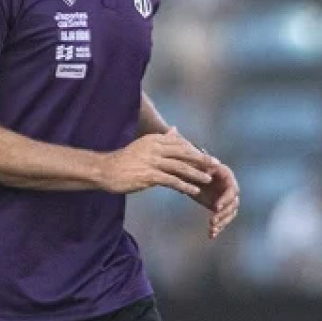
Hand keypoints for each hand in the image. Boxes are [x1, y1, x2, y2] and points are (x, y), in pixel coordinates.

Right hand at [98, 131, 215, 196]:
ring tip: (208, 180)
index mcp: (154, 140)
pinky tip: (194, 191)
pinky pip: (172, 180)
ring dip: (196, 174)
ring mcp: (152, 162)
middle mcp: (154, 148)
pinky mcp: (149, 175)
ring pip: (180, 167)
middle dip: (201, 160)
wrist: (105, 170)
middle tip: (216, 165)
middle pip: (184, 153)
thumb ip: (162, 139)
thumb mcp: (144, 145)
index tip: (208, 157)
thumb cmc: (124, 160)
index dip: (195, 151)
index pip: (180, 145)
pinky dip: (185, 185)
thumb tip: (176, 129)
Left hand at [197, 157, 239, 239]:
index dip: (225, 199)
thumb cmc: (190, 164)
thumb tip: (202, 157)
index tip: (215, 207)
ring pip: (230, 213)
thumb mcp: (193, 163)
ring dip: (222, 222)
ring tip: (211, 229)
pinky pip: (223, 219)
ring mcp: (226, 198)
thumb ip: (198, 162)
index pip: (232, 189)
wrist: (188, 171)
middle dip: (224, 214)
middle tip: (212, 221)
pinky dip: (218, 227)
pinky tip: (211, 235)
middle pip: (233, 203)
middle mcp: (229, 187)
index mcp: (226, 175)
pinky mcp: (220, 207)